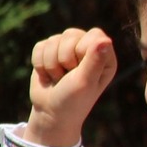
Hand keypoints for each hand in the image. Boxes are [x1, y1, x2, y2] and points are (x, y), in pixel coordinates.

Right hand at [25, 27, 116, 146]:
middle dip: (64, 58)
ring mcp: (67, 49)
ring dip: (51, 64)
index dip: (82, 50)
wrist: (50, 112)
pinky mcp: (49, 52)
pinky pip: (40, 46)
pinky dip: (40, 64)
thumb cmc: (74, 100)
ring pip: (53, 39)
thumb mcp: (86, 81)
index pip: (94, 34)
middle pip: (71, 34)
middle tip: (68, 76)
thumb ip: (94, 60)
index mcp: (104, 56)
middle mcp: (88, 50)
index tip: (80, 69)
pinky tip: (48, 75)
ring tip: (59, 78)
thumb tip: (106, 40)